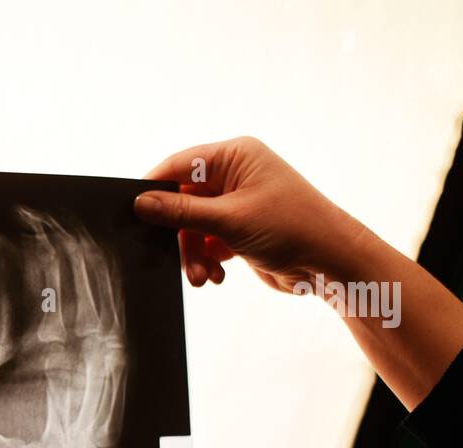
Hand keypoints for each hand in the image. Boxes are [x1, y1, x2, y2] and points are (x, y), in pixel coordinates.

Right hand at [134, 136, 373, 291]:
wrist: (331, 262)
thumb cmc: (292, 228)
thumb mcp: (229, 219)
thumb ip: (180, 212)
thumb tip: (139, 202)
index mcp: (234, 156)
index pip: (178, 165)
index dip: (153, 189)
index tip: (132, 213)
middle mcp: (234, 175)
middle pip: (182, 200)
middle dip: (179, 234)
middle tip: (173, 259)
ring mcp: (237, 203)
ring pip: (192, 226)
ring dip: (192, 253)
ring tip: (201, 276)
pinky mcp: (240, 229)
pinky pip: (207, 242)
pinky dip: (206, 259)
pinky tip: (216, 275)